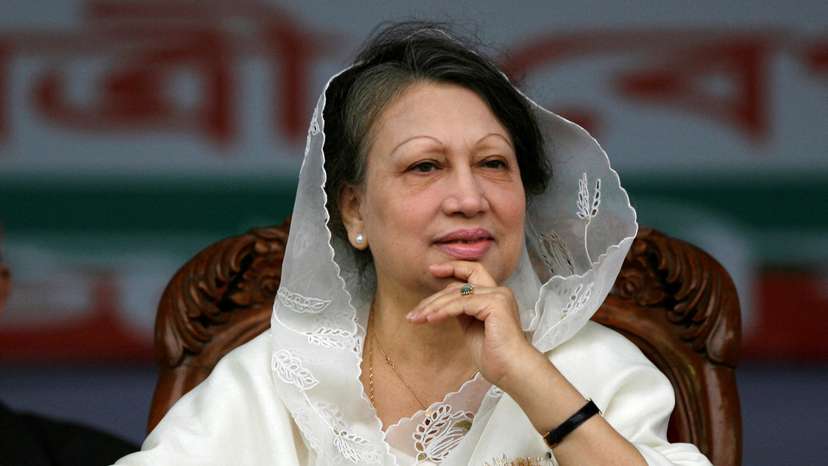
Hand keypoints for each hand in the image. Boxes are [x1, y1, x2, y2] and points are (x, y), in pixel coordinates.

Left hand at [406, 260, 537, 386]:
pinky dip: (443, 311)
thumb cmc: (495, 357)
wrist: (512, 371)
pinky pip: (461, 304)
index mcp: (495, 296)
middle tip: (414, 312)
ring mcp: (498, 296)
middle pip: (458, 285)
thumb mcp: (472, 328)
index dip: (452, 268)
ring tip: (416, 318)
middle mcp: (499, 292)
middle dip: (433, 298)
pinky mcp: (495, 304)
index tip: (432, 269)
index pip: (472, 272)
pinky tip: (430, 319)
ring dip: (433, 307)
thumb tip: (445, 303)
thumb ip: (462, 312)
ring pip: (456, 294)